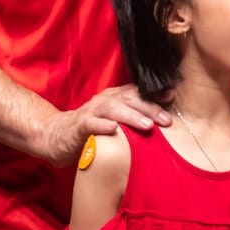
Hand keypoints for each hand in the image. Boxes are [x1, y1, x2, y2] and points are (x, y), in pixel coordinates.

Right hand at [39, 85, 170, 165]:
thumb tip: (165, 118)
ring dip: (131, 116)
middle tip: (166, 120)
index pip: (138, 92)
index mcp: (116, 98)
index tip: (172, 96)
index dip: (155, 94)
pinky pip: (90, 124)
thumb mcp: (118, 121)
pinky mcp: (78, 126)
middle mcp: (105, 101)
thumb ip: (136, 117)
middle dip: (150, 108)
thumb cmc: (94, 130)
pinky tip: (113, 129)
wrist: (57, 137)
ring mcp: (91, 112)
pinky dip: (102, 126)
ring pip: (112, 109)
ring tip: (147, 125)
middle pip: (129, 99)